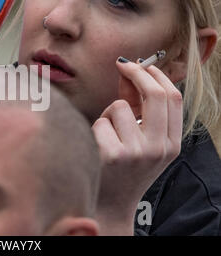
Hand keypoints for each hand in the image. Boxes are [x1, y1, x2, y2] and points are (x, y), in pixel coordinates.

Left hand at [91, 58, 182, 234]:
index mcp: (171, 144)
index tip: (142, 65)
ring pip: (119, 106)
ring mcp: (137, 152)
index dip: (157, 76)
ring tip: (106, 135)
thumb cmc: (123, 168)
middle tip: (122, 64)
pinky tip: (97, 147)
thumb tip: (129, 72)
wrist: (109, 204)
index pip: (174, 98)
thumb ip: (138, 107)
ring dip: (108, 114)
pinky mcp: (113, 155)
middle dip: (137, 72)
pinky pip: (100, 122)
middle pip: (155, 94)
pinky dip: (96, 129)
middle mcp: (159, 148)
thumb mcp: (140, 141)